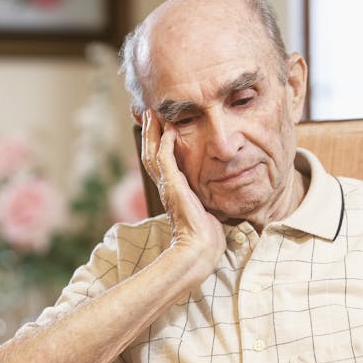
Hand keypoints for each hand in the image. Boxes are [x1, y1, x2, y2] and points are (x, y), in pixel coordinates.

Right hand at [141, 110, 225, 278]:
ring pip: (153, 153)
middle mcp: (165, 187)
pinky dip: (164, 144)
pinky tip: (169, 130)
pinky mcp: (173, 187)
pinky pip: (165, 159)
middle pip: (150, 153)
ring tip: (153, 115)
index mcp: (171, 192)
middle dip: (149, 133)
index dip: (155, 144)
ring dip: (152, 132)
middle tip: (148, 113)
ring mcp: (167, 186)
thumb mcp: (204, 210)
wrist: (200, 248)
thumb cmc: (205, 235)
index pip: (159, 162)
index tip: (158, 126)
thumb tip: (214, 195)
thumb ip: (204, 198)